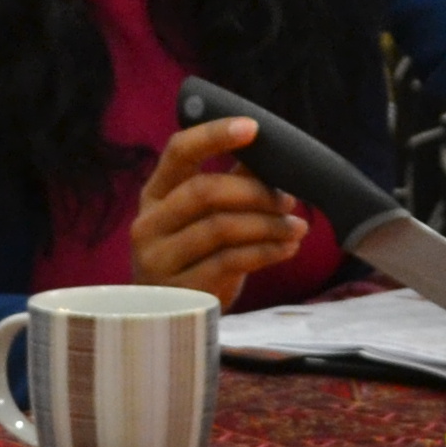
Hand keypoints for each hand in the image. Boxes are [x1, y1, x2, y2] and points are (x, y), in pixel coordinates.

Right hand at [130, 114, 307, 302]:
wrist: (170, 319)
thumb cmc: (193, 258)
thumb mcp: (203, 218)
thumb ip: (232, 182)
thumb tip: (270, 150)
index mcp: (154, 194)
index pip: (179, 152)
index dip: (214, 135)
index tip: (252, 127)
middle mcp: (148, 223)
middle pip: (204, 191)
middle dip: (255, 191)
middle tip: (288, 198)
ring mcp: (159, 259)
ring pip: (220, 228)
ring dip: (268, 224)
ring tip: (297, 227)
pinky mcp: (180, 291)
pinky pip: (230, 262)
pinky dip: (265, 252)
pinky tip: (286, 249)